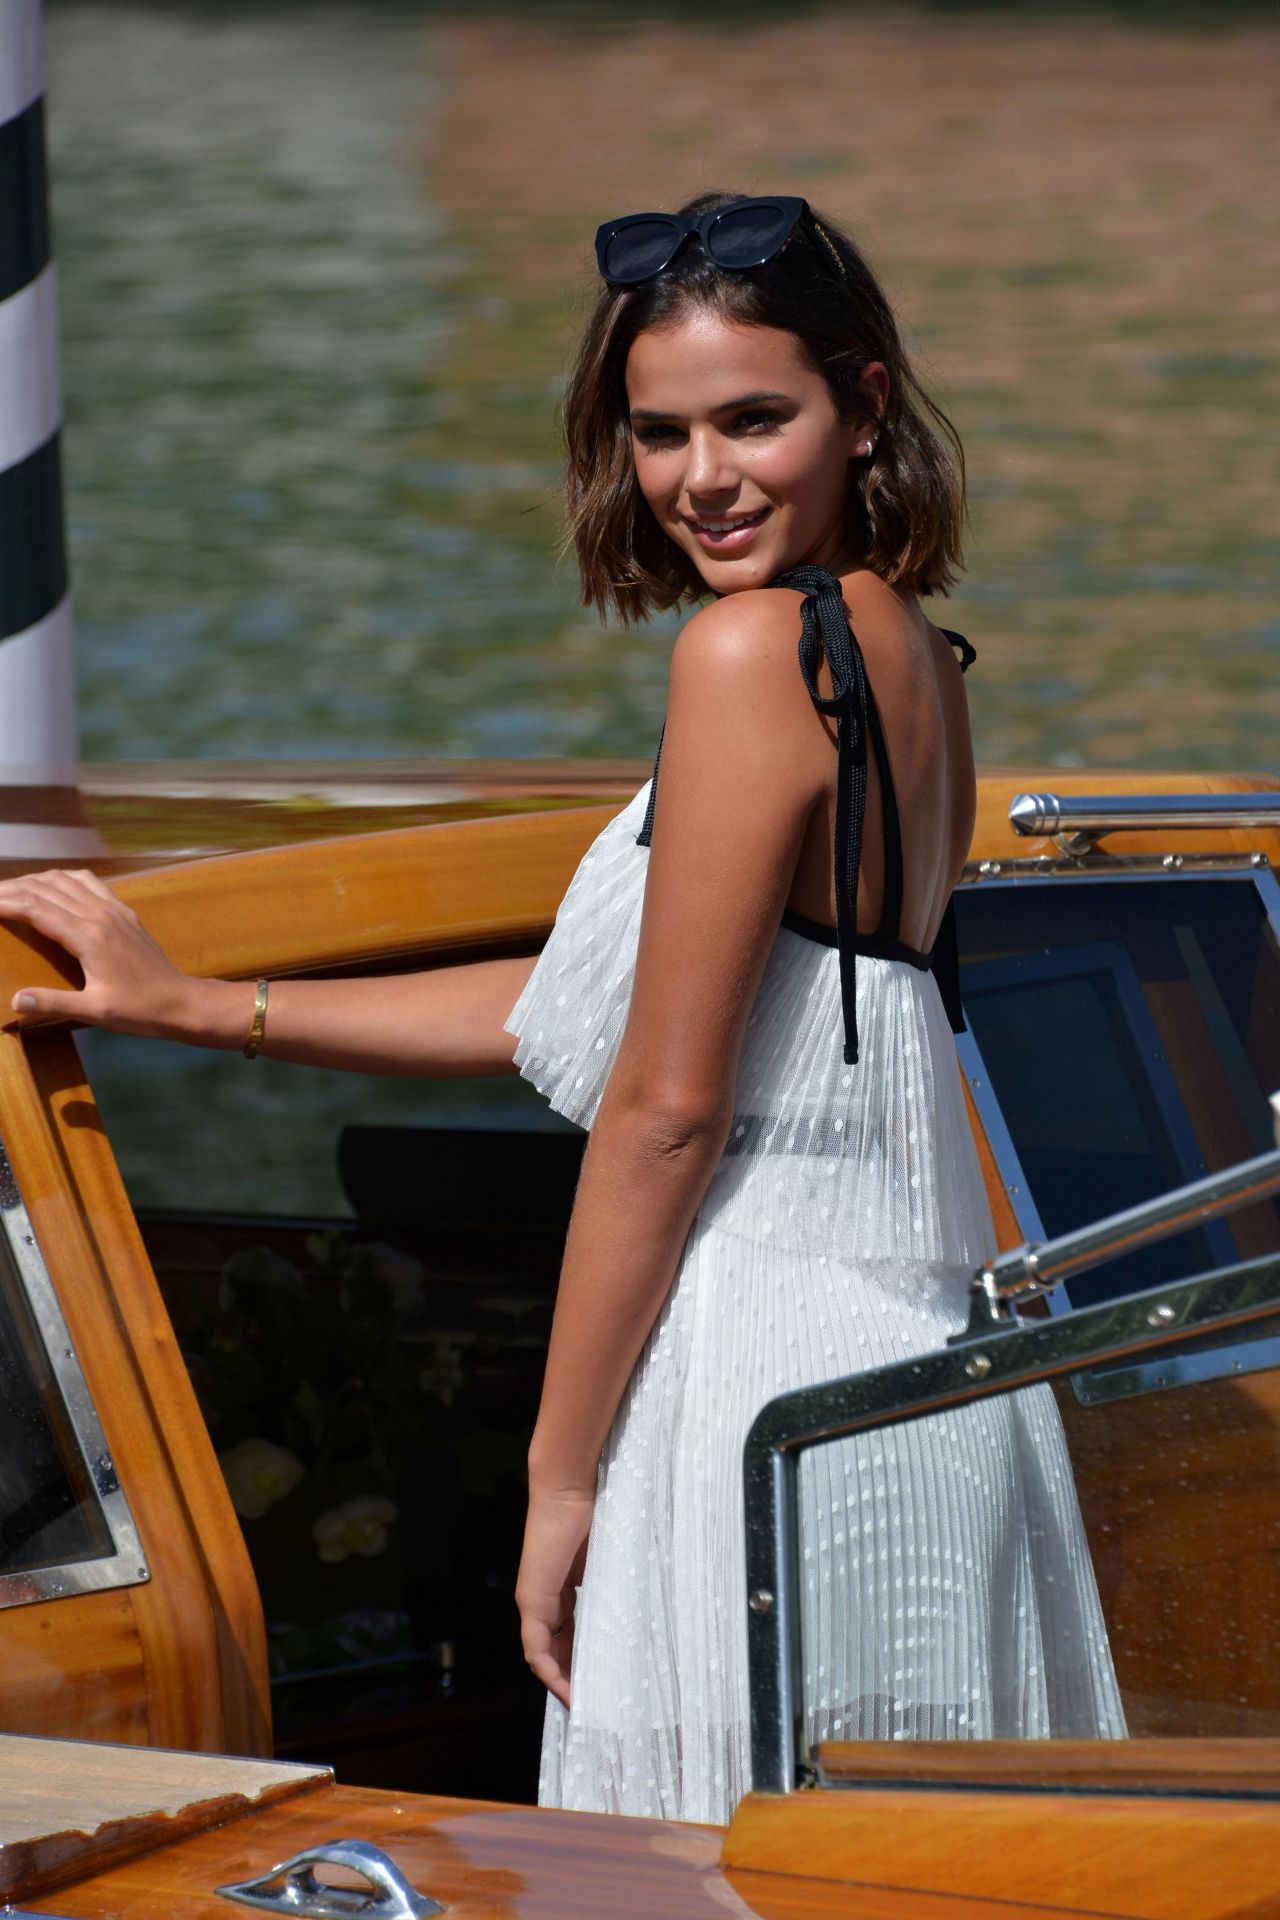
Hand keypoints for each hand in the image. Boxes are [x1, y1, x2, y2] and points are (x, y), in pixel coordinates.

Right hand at [0, 867, 215, 1039]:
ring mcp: (114, 910)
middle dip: (12, 888)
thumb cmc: (139, 1010)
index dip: (4, 902)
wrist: (181, 1002)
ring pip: (66, 879)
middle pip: (46, 888)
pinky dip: (64, 878)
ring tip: (11, 889)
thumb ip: (54, 1003)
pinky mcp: (124, 912)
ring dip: (36, 880)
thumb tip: (16, 1000)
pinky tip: (53, 884)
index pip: (35, 908)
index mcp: (89, 937)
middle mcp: (100, 915)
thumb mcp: (94, 1012)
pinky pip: (90, 882)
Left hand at [515, 1485, 594, 1708]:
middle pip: (556, 1650)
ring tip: (586, 1705)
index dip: (584, 1661)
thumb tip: (648, 1610)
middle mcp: (545, 1598)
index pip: (571, 1635)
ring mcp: (535, 1600)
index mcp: (564, 1589)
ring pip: (545, 1654)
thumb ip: (616, 1585)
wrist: (570, 1488)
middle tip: (599, 1703)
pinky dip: (550, 1672)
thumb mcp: (611, 1560)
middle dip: (575, 1678)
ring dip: (563, 1681)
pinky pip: (535, 1648)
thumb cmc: (596, 1513)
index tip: (605, 1683)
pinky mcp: (530, 1600)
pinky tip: (567, 1689)